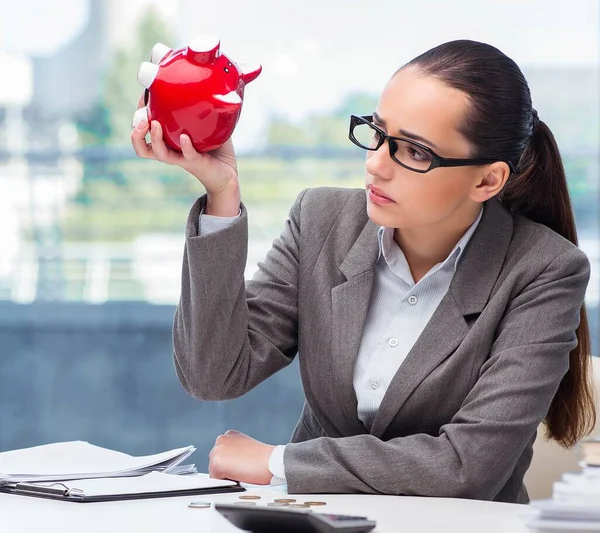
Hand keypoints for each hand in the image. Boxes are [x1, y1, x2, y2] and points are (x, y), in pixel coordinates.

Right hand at [130, 93, 239, 215]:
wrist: (227, 173)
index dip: (138, 113)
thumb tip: (206, 80)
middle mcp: (170, 150)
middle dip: (135, 133)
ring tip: (154, 124)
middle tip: (141, 119)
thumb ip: (202, 106)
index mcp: (167, 140)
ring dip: (154, 138)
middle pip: (141, 146)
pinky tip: (184, 138)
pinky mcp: (195, 163)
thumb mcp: (206, 123)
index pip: (143, 129)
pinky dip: (184, 146)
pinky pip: (187, 155)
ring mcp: (181, 157)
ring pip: (158, 153)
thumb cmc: (215, 148)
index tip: (144, 96)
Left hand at [209, 430, 274, 484]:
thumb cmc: (264, 458)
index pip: (221, 455)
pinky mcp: (217, 464)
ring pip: (215, 472)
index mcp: (229, 435)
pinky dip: (226, 483)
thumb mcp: (247, 447)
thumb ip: (235, 451)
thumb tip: (229, 463)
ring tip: (242, 472)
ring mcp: (218, 451)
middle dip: (225, 470)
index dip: (230, 464)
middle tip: (242, 470)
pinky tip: (239, 476)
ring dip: (225, 476)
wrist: (272, 461)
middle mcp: (221, 440)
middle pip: (215, 463)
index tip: (241, 465)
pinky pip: (215, 480)